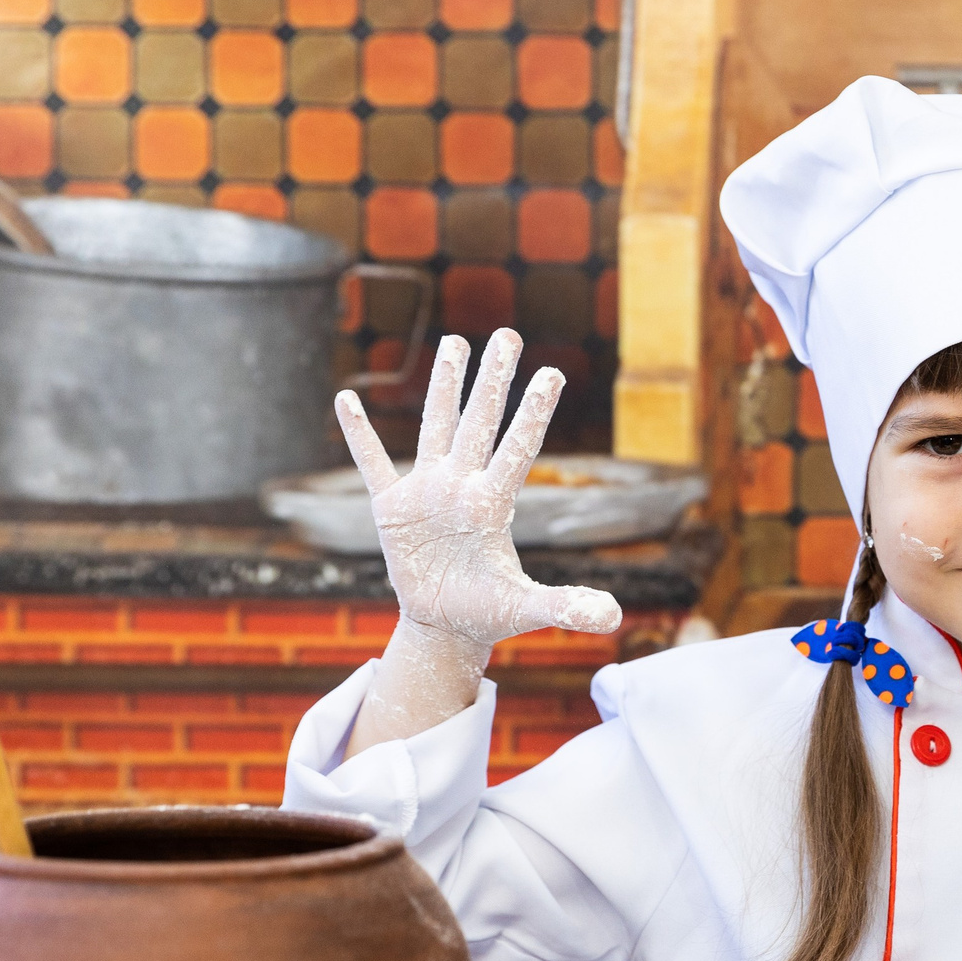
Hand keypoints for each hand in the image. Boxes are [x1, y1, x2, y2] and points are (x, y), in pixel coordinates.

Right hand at [337, 329, 622, 649]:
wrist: (446, 626)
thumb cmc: (489, 614)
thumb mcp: (528, 610)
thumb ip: (567, 606)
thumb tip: (614, 617)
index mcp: (494, 505)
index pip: (518, 448)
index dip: (533, 412)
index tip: (553, 374)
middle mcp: (463, 487)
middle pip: (481, 422)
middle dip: (492, 379)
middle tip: (508, 334)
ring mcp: (428, 492)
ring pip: (437, 427)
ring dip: (444, 386)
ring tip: (453, 342)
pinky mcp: (392, 507)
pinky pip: (372, 463)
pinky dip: (359, 435)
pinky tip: (347, 399)